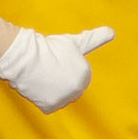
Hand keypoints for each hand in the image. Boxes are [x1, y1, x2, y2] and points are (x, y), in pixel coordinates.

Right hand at [0, 25, 115, 111]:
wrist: (26, 57)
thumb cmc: (49, 48)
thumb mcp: (75, 42)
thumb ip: (95, 38)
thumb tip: (112, 32)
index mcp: (85, 75)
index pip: (79, 77)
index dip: (67, 69)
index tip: (59, 63)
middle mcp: (77, 89)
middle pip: (70, 89)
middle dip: (62, 82)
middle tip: (49, 70)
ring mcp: (64, 99)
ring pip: (60, 98)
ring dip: (53, 91)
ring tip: (44, 77)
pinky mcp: (50, 106)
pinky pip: (49, 105)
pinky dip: (43, 99)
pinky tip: (39, 88)